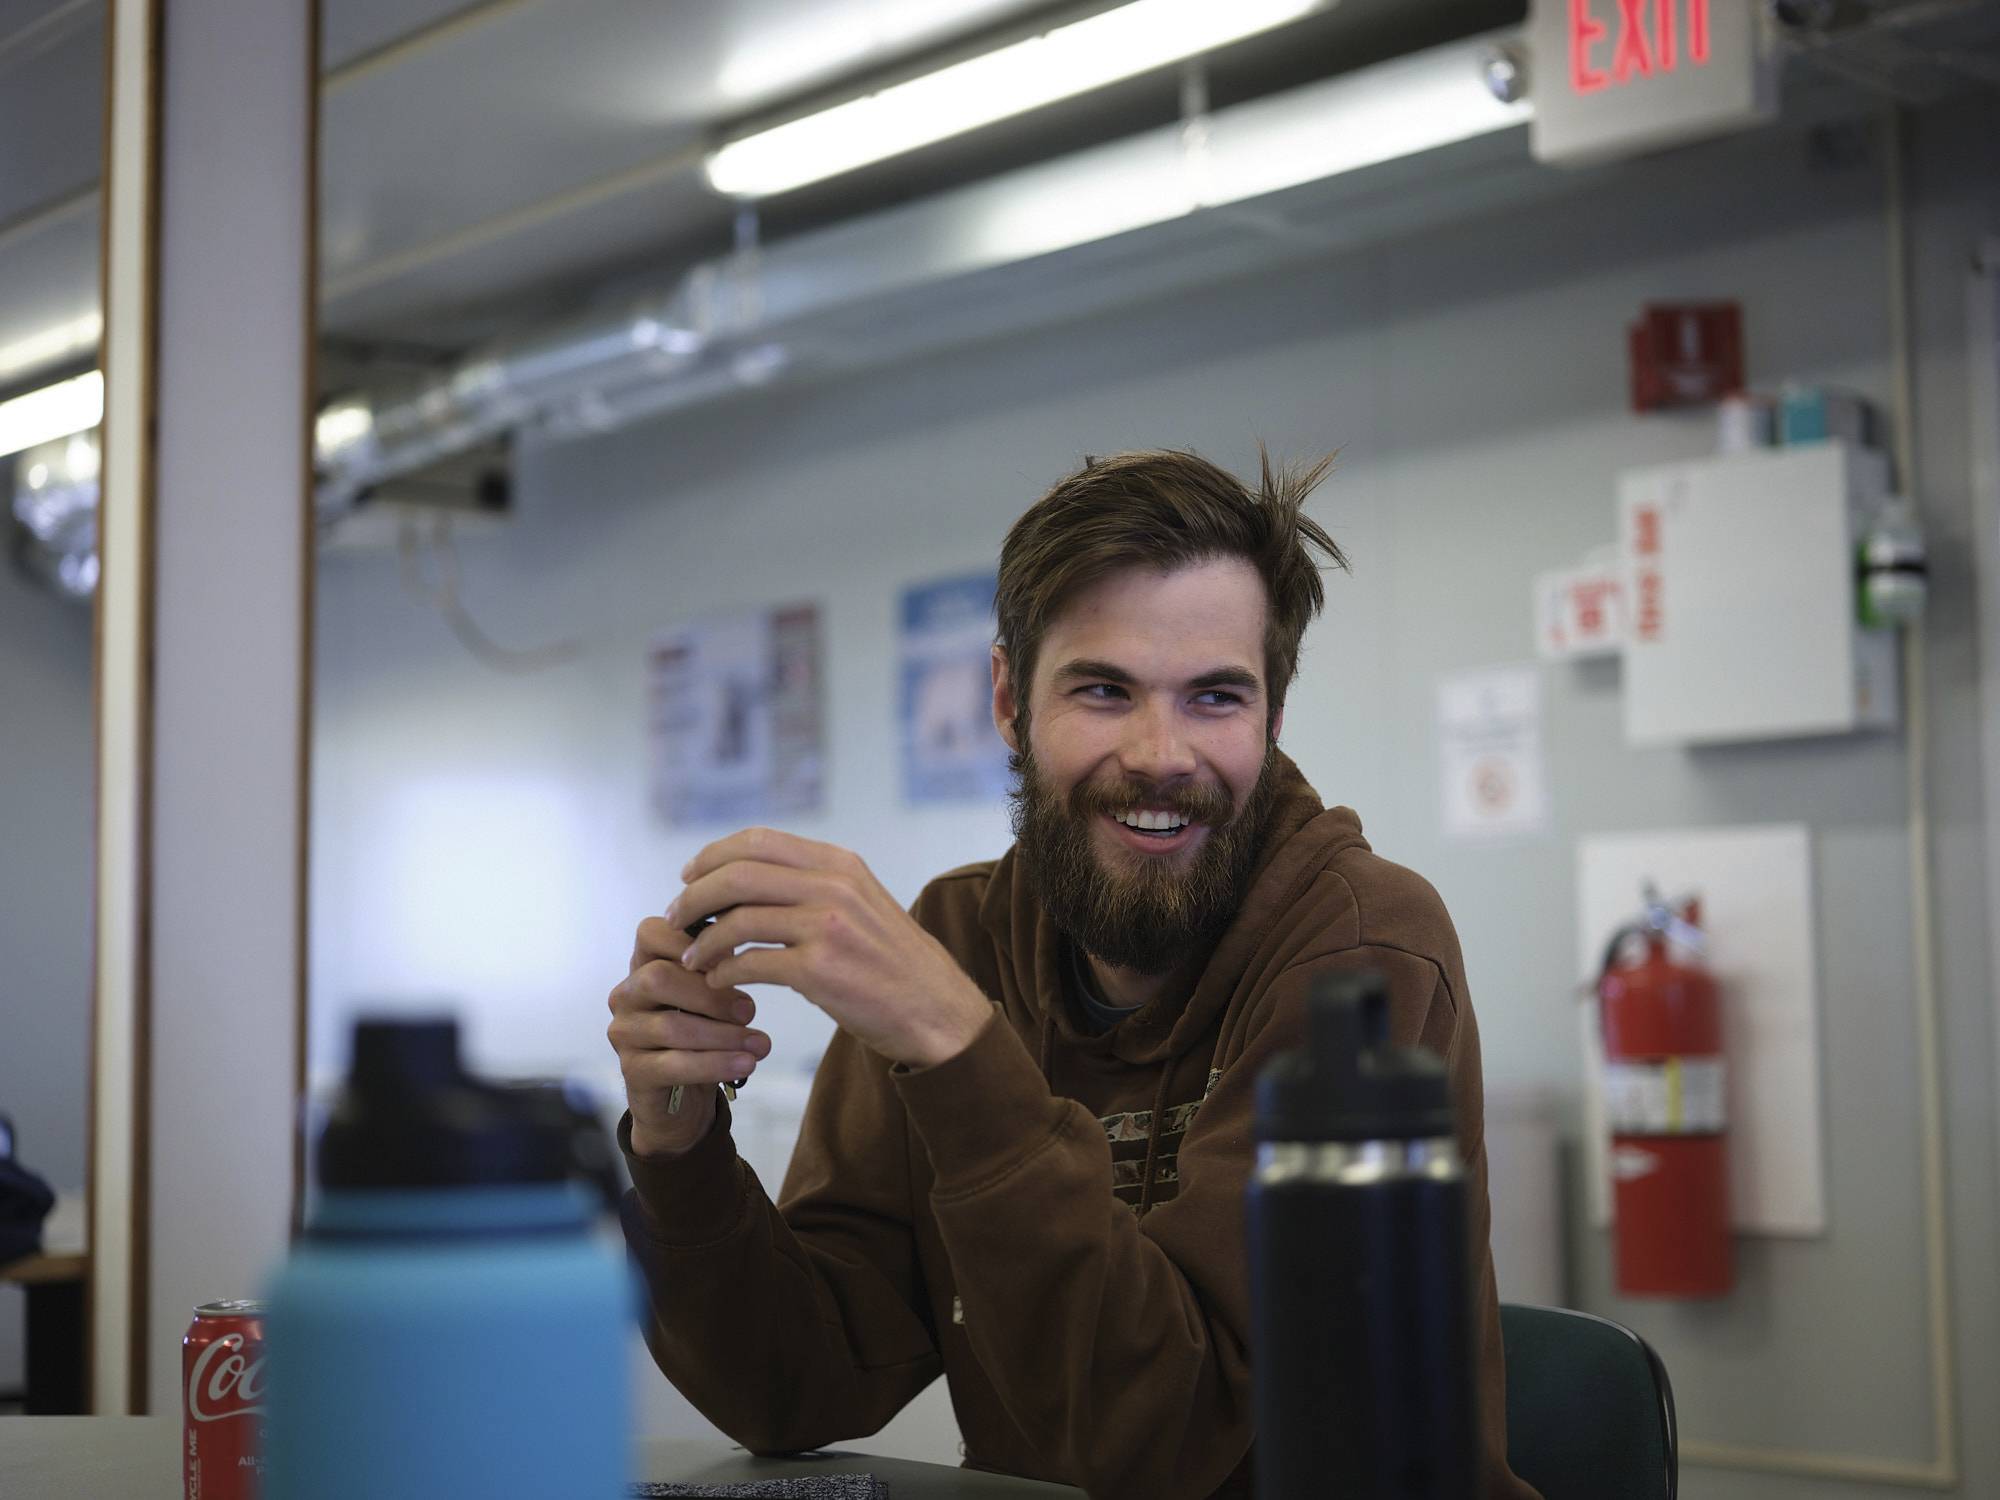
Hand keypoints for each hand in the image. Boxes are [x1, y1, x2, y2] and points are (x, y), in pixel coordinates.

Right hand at [608, 915, 772, 1157]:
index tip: (732, 960)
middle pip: (658, 978)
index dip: (691, 941)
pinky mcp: (631, 1071)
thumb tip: (747, 957)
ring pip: (671, 1026)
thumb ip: (720, 968)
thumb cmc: (699, 1032)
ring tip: (760, 1045)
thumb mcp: (710, 994)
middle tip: (750, 1011)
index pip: (651, 932)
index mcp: (643, 965)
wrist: (680, 1096)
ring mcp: (624, 1033)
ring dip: (723, 1036)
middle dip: (711, 994)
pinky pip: (673, 1065)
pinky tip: (745, 1064)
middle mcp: (626, 995)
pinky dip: (715, 1064)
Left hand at [671, 828, 993, 1068]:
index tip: (688, 877)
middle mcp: (834, 886)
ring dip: (704, 941)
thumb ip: (815, 883)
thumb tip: (749, 875)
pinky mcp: (820, 970)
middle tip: (675, 918)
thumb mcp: (861, 902)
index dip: (712, 856)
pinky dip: (724, 971)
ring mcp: (827, 927)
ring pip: (738, 919)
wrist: (936, 1010)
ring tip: (691, 959)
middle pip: (738, 874)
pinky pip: (750, 963)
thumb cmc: (892, 963)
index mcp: (840, 863)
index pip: (757, 841)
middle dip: (694, 896)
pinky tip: (718, 981)